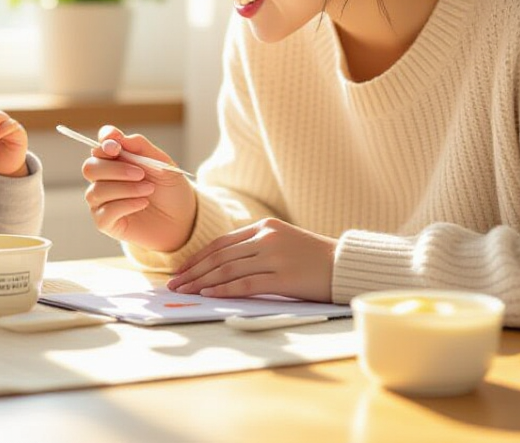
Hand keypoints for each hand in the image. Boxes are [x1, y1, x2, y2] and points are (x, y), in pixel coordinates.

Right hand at [82, 126, 196, 252]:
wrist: (182, 219)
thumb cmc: (169, 190)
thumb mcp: (162, 163)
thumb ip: (139, 146)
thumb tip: (116, 136)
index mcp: (115, 160)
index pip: (99, 146)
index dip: (103, 142)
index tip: (116, 146)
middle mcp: (103, 179)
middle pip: (90, 167)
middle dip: (116, 169)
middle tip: (141, 174)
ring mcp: (102, 201)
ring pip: (97, 191)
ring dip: (125, 188)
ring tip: (148, 190)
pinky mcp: (105, 223)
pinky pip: (105, 212)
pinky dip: (126, 205)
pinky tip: (142, 203)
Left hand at [166, 218, 336, 301]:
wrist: (346, 265)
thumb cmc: (313, 259)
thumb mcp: (283, 242)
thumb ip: (256, 247)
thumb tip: (222, 266)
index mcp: (264, 227)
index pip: (221, 242)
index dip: (197, 257)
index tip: (181, 270)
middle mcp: (266, 238)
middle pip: (219, 256)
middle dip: (192, 271)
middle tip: (173, 283)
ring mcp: (274, 257)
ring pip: (227, 269)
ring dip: (201, 282)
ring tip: (184, 291)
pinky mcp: (283, 277)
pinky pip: (245, 284)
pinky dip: (223, 289)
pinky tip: (208, 294)